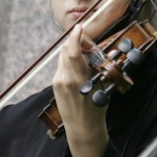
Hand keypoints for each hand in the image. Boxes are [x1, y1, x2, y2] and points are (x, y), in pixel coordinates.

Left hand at [53, 25, 109, 156]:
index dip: (75, 36)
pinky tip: (79, 67)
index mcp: (78, 78)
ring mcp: (58, 81)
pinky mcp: (55, 85)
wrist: (82, 128)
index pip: (72, 50)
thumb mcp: (102, 86)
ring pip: (63, 57)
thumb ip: (97, 67)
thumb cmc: (96, 109)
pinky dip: (69, 61)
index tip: (79, 27)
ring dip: (73, 51)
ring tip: (86, 57)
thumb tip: (98, 53)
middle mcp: (65, 78)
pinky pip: (61, 66)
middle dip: (76, 42)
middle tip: (89, 46)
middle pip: (66, 50)